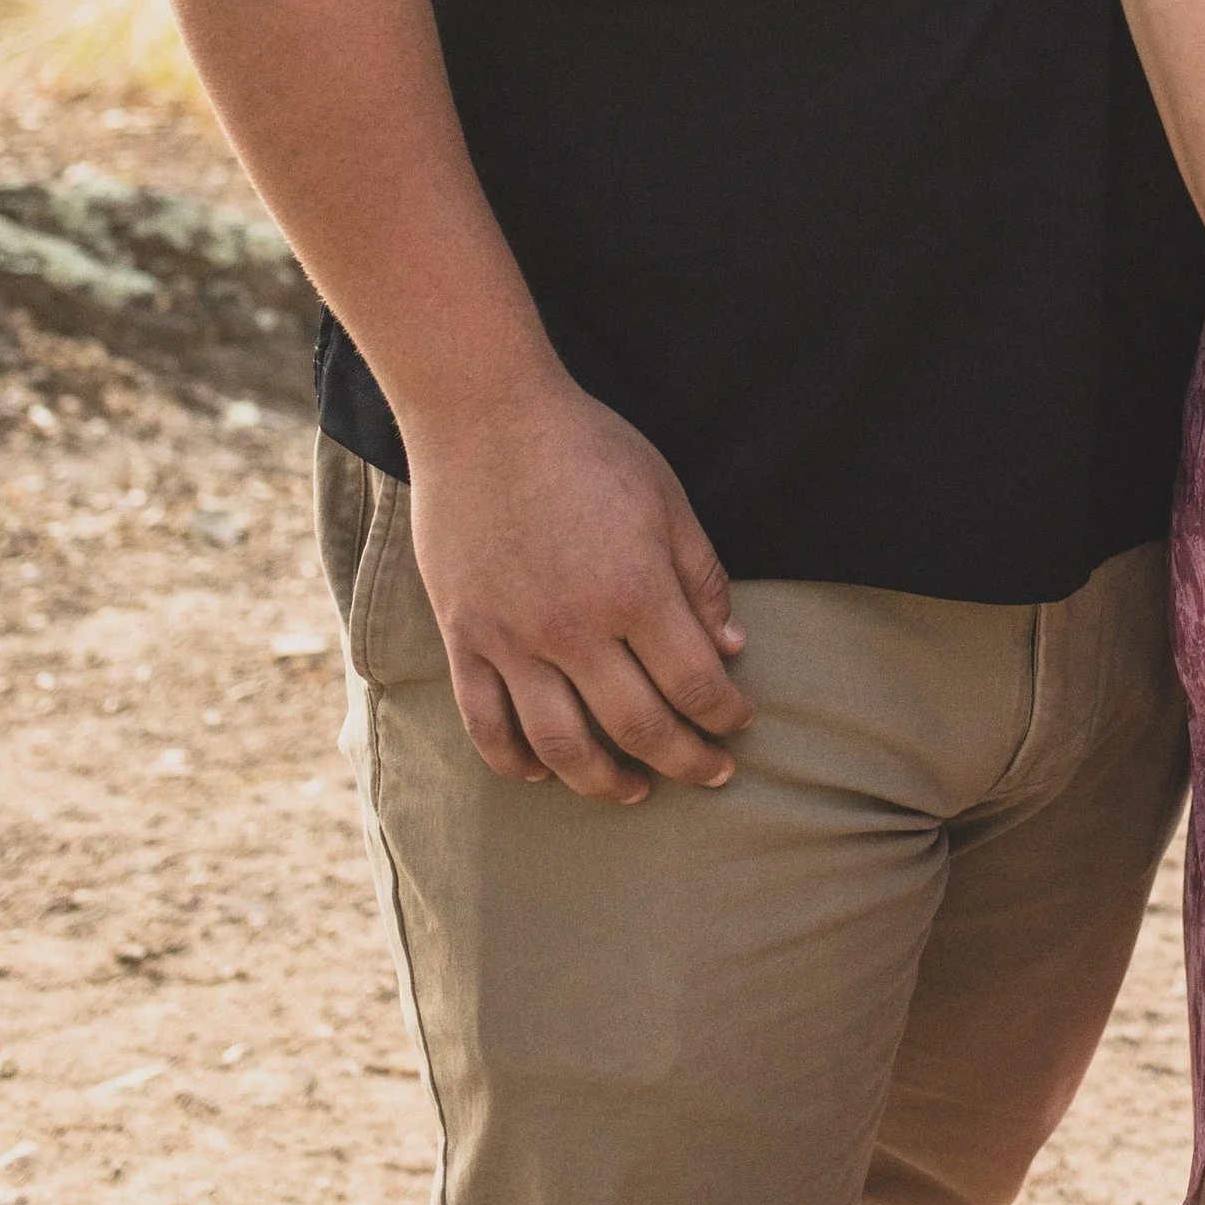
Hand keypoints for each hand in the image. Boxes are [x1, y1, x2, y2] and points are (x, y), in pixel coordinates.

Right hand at [402, 370, 752, 804]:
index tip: (740, 723)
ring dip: (605, 782)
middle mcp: (575, 628)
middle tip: (711, 773)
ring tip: (635, 790)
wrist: (485, 414)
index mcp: (635, 590)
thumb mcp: (666, 497)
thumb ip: (700, 578)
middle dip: (686, 761)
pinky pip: (486, 724)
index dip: (726, 716)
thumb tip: (730, 650)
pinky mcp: (464, 637)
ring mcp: (512, 639)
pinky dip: (515, 760)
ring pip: (561, 746)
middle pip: (638, 729)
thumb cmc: (587, 447)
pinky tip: (543, 773)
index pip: (695, 684)